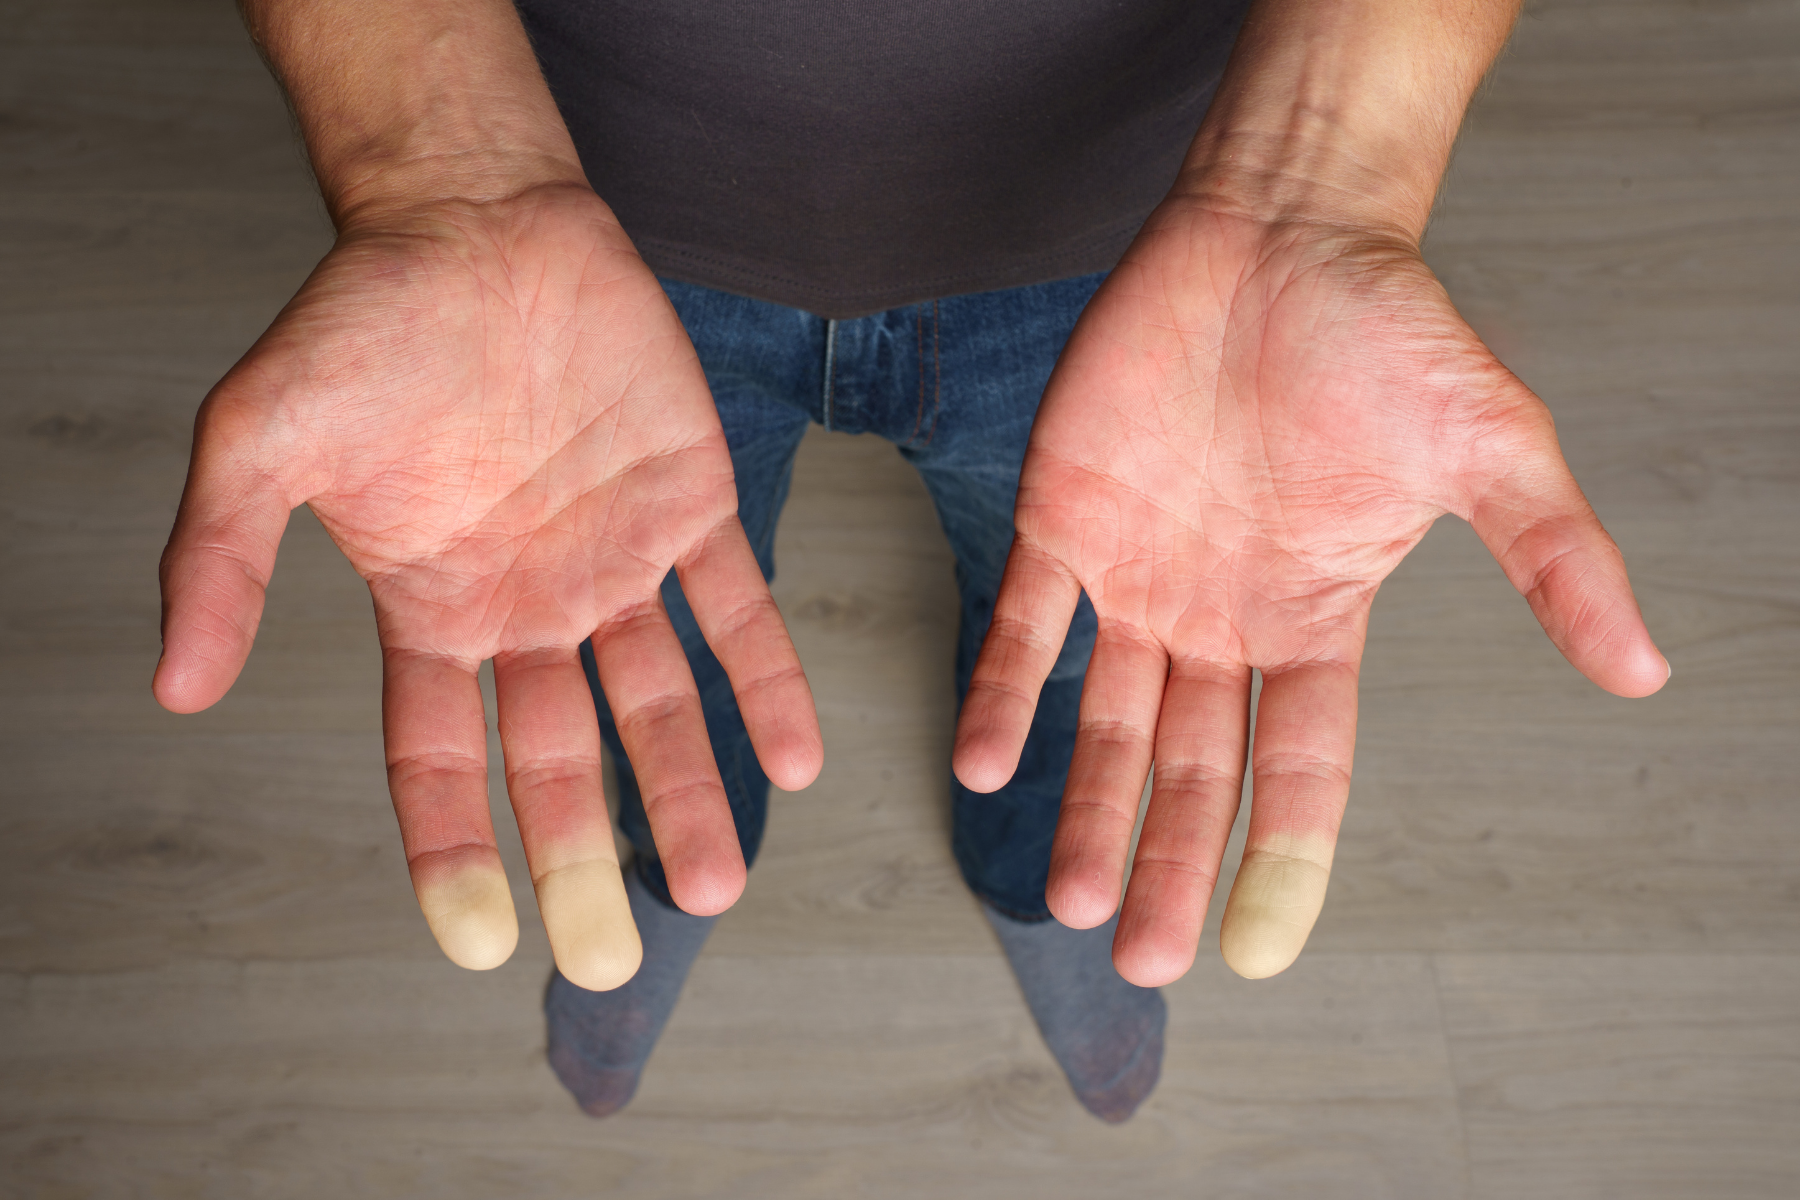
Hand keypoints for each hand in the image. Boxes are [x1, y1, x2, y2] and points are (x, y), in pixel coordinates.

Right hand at [154, 185, 821, 987]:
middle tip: (615, 958)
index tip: (480, 943)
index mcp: (429, 611)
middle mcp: (527, 608)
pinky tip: (793, 759)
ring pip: (656, 703)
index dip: (455, 853)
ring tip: (715, 885)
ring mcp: (613, 564)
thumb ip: (223, 559)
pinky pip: (738, 611)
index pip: (438, 761)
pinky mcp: (690, 507)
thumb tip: (172, 688)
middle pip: (558, 759)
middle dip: (585, 856)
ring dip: (686, 792)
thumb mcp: (262, 439)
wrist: (477, 224)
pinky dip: (765, 683)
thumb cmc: (362, 322)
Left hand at [953, 202, 1666, 984]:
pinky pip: (1024, 626)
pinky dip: (1002, 693)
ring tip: (1064, 901)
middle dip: (1169, 862)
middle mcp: (1222, 618)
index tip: (1252, 953)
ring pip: (1107, 720)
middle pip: (1195, 769)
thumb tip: (1643, 672)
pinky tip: (978, 764)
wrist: (1279, 230)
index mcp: (1317, 620)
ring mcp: (1140, 576)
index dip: (1283, 862)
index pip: (1303, 770)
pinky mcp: (1065, 521)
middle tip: (1142, 959)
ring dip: (1085, 807)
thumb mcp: (1489, 447)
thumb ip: (1552, 558)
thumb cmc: (1386, 331)